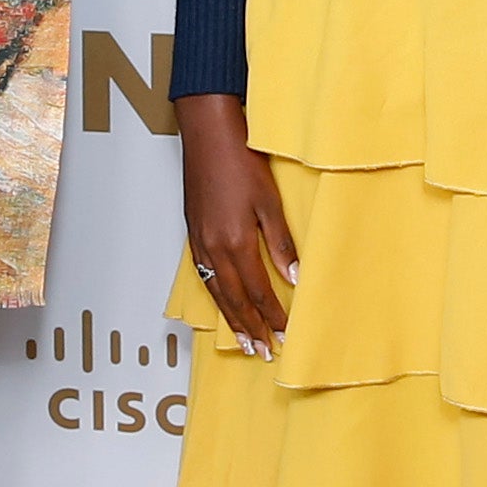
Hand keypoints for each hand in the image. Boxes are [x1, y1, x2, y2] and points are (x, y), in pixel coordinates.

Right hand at [177, 95, 296, 355]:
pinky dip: (216, 296)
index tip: (285, 335)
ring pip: (217, 292)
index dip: (272, 317)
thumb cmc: (239, 160)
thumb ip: (281, 243)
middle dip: (251, 328)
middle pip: (235, 300)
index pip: (258, 292)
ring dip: (231, 319)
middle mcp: (214, 248)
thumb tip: (293, 278)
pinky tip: (223, 302)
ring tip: (243, 340)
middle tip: (263, 352)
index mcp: (235, 242)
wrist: (206, 134)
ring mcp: (200, 242)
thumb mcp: (269, 201)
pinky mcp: (193, 233)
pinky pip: (204, 276)